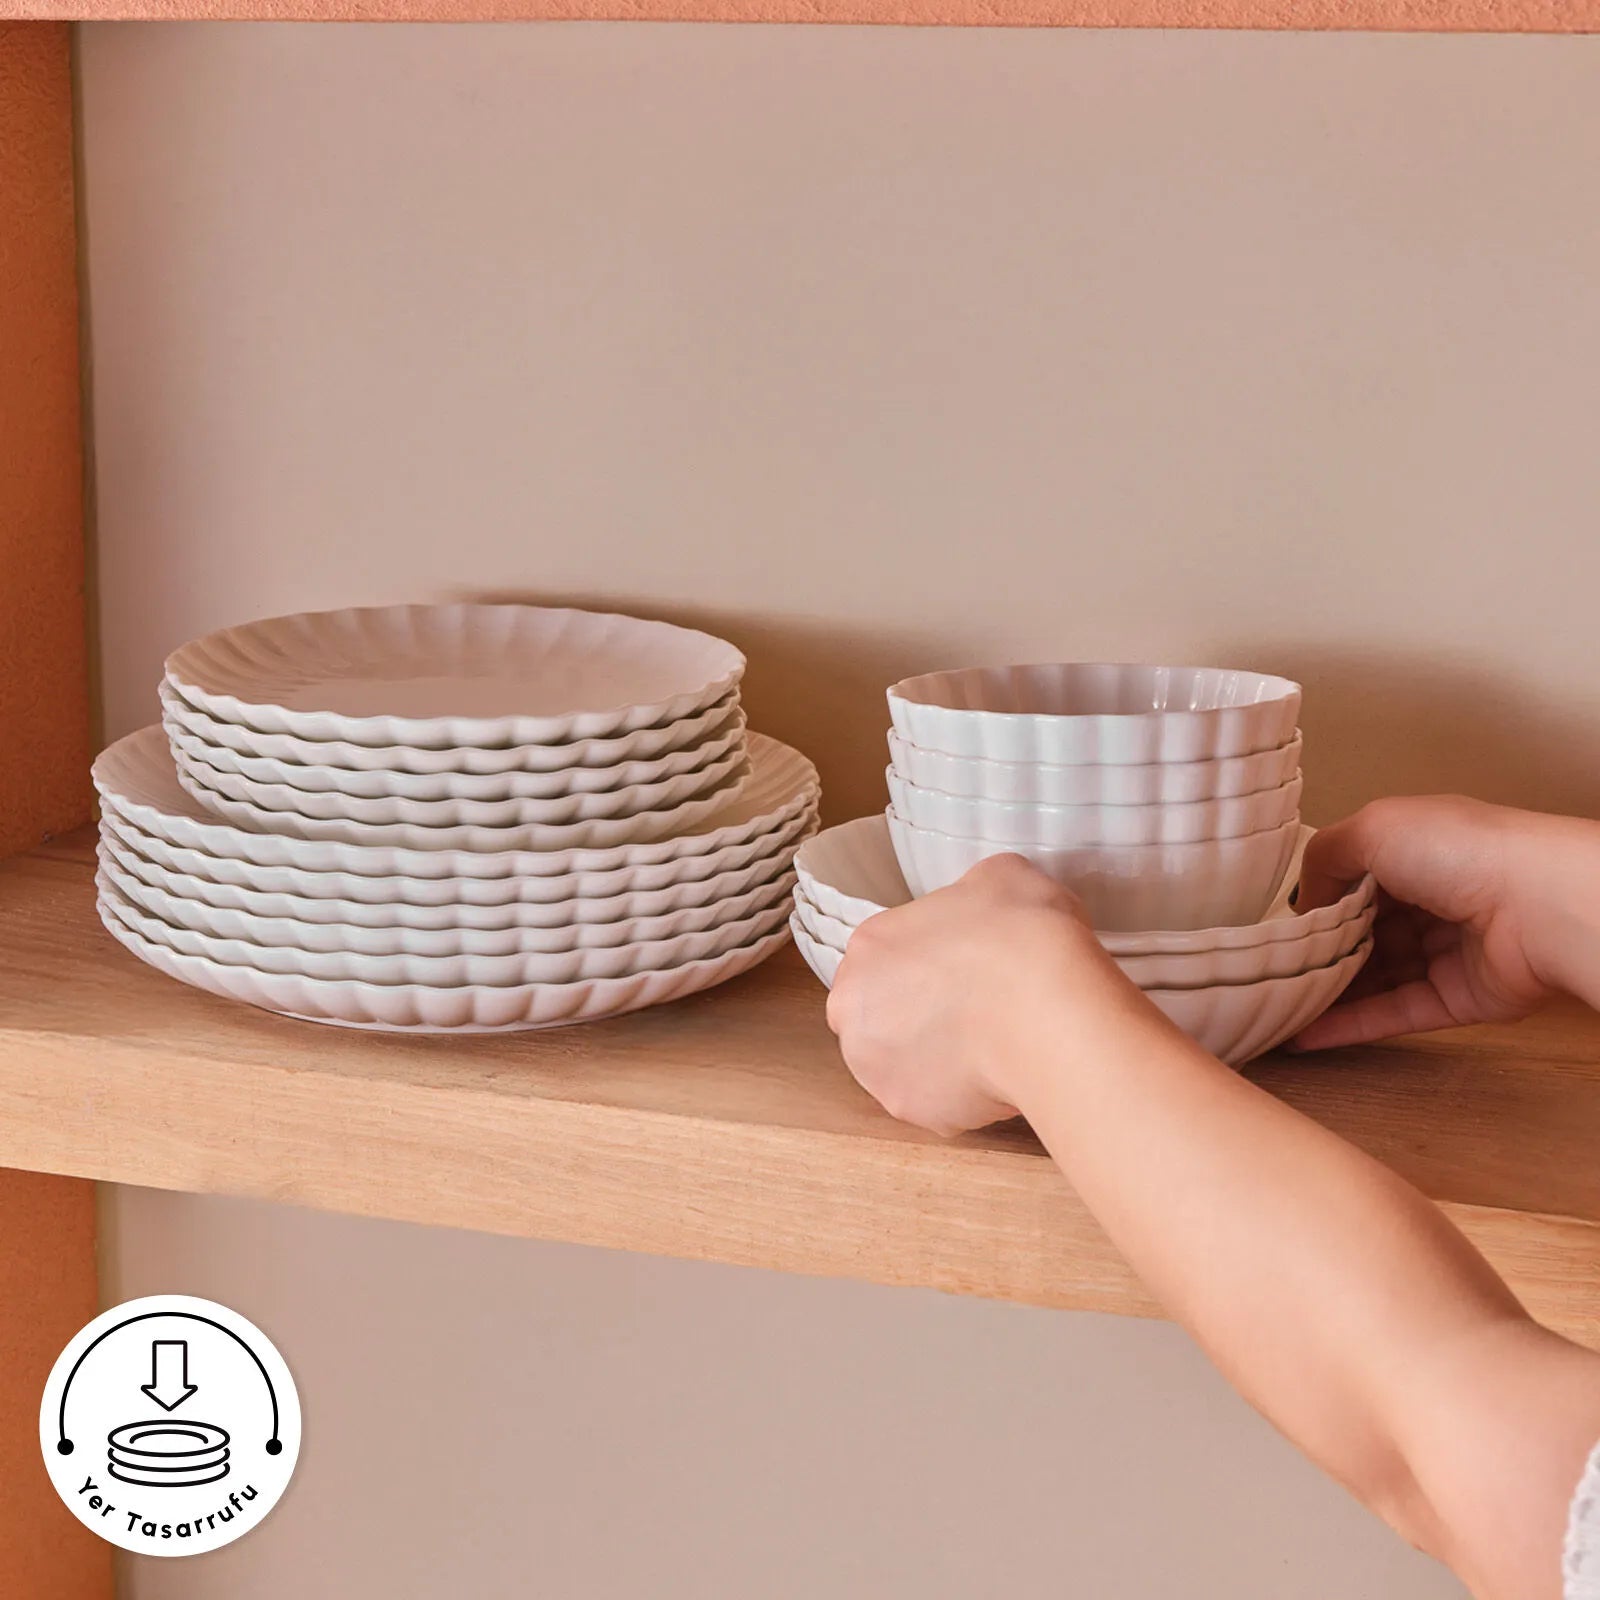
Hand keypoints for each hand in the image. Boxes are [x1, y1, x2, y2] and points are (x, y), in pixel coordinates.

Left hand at [824, 853, 1178, 1135]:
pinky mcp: (908, 1108)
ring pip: (903, 1064)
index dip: (928, 967)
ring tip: (990, 1045)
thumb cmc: (1023, 936)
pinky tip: (999, 1074)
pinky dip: (964, 1096)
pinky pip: (935, 1104)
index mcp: (870, 944)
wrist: (1045, 1007)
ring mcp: (875, 1063)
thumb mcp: (1002, 877)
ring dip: (936, 1059)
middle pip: (880, 1016)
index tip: (962, 973)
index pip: (886, 958)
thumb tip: (986, 904)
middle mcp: (853, 1007)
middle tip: (974, 1013)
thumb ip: (974, 892)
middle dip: (919, 1018)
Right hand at [1293, 796, 1599, 1048]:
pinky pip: (1394, 1013)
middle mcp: (1434, 898)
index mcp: (1418, 850)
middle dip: (1318, 948)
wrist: (1538, 906)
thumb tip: (1303, 900)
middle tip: (1268, 968)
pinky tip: (1305, 1033)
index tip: (1275, 921)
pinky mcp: (1456, 998)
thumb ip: (1324, 856)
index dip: (1318, 898)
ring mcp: (1445, 951)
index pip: (1356, 878)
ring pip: (1375, 976)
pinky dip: (1350, 1024)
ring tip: (1276, 1005)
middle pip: (1363, 930)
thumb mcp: (1372, 827)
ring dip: (1328, 991)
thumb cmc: (1460, 851)